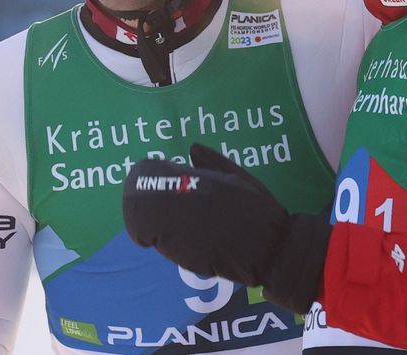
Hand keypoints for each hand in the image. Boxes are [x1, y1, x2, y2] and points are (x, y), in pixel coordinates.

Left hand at [122, 143, 330, 312]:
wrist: (270, 248)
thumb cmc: (257, 208)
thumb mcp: (236, 176)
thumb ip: (210, 161)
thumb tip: (192, 148)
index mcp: (190, 181)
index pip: (145, 174)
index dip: (144, 175)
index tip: (153, 175)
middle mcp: (177, 208)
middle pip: (137, 203)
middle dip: (141, 201)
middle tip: (155, 201)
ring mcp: (177, 235)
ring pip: (147, 226)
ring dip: (153, 221)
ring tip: (176, 218)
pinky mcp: (181, 258)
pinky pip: (162, 245)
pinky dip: (166, 239)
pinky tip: (187, 236)